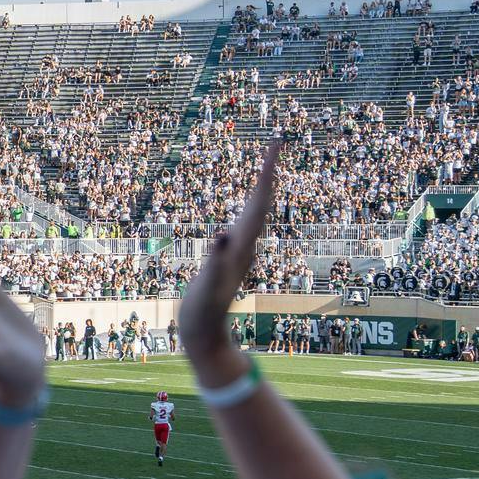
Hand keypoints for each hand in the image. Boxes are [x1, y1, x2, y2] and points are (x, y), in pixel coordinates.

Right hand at [178, 141, 279, 362]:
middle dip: (268, 172)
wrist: (205, 334)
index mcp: (243, 244)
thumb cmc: (202, 310)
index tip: (275, 144)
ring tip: (266, 169)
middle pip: (263, 202)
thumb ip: (216, 260)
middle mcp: (247, 245)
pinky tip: (244, 211)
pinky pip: (244, 225)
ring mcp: (241, 252)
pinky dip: (247, 209)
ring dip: (262, 189)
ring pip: (257, 213)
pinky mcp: (232, 259)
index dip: (267, 171)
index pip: (260, 200)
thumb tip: (223, 235)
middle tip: (275, 144)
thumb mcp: (207, 285)